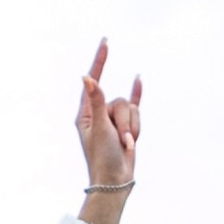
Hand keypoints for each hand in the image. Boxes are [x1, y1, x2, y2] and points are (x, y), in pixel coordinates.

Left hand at [76, 41, 141, 201]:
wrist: (115, 182)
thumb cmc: (102, 158)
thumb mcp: (99, 127)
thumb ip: (96, 101)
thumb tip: (87, 77)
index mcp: (86, 114)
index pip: (93, 81)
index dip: (100, 61)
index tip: (105, 42)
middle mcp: (100, 115)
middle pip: (119, 100)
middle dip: (124, 120)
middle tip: (119, 140)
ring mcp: (114, 121)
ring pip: (131, 109)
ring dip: (133, 128)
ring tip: (125, 145)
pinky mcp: (127, 127)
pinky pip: (135, 106)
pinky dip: (137, 95)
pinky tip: (137, 79)